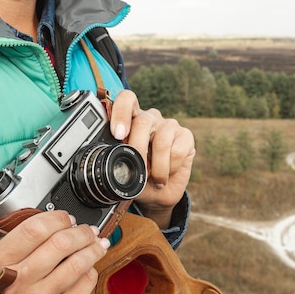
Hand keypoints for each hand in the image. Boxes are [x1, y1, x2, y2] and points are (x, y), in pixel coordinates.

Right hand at [0, 210, 109, 293]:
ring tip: (98, 245)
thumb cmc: (17, 290)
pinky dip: (92, 271)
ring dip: (94, 249)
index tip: (68, 219)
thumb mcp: (12, 262)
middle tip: (89, 232)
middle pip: (60, 244)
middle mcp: (17, 281)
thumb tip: (68, 221)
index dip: (57, 219)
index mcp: (2, 261)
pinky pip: (86, 283)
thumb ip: (33, 240)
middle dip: (82, 233)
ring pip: (78, 263)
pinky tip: (89, 269)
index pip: (34, 229)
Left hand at [110, 90, 195, 228]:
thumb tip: (109, 159)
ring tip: (155, 179)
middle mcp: (150, 118)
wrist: (159, 193)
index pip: (127, 100)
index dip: (121, 112)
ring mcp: (169, 126)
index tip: (118, 134)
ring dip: (157, 167)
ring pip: (161, 140)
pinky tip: (168, 173)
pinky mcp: (186, 136)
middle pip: (143, 121)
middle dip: (138, 150)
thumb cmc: (139, 177)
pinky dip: (171, 168)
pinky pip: (177, 150)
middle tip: (138, 169)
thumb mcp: (123, 169)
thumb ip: (115, 158)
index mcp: (131, 120)